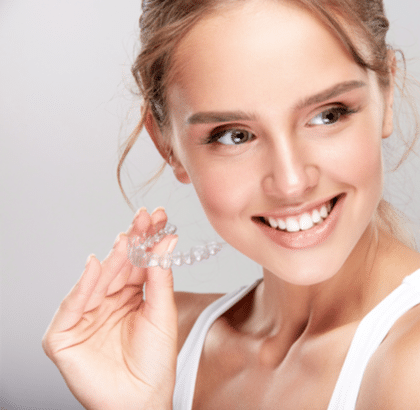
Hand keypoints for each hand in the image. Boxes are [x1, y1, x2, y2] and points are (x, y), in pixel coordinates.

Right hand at [43, 208, 177, 409]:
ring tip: (129, 237)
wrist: (142, 400)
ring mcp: (84, 318)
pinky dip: (82, 287)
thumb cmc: (154, 362)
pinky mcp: (64, 336)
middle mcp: (105, 303)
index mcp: (128, 298)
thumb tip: (167, 241)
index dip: (146, 240)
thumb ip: (160, 277)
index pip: (136, 263)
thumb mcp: (161, 313)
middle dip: (131, 241)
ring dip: (112, 258)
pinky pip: (72, 306)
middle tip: (146, 217)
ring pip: (96, 281)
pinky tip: (95, 264)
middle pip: (116, 266)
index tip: (159, 217)